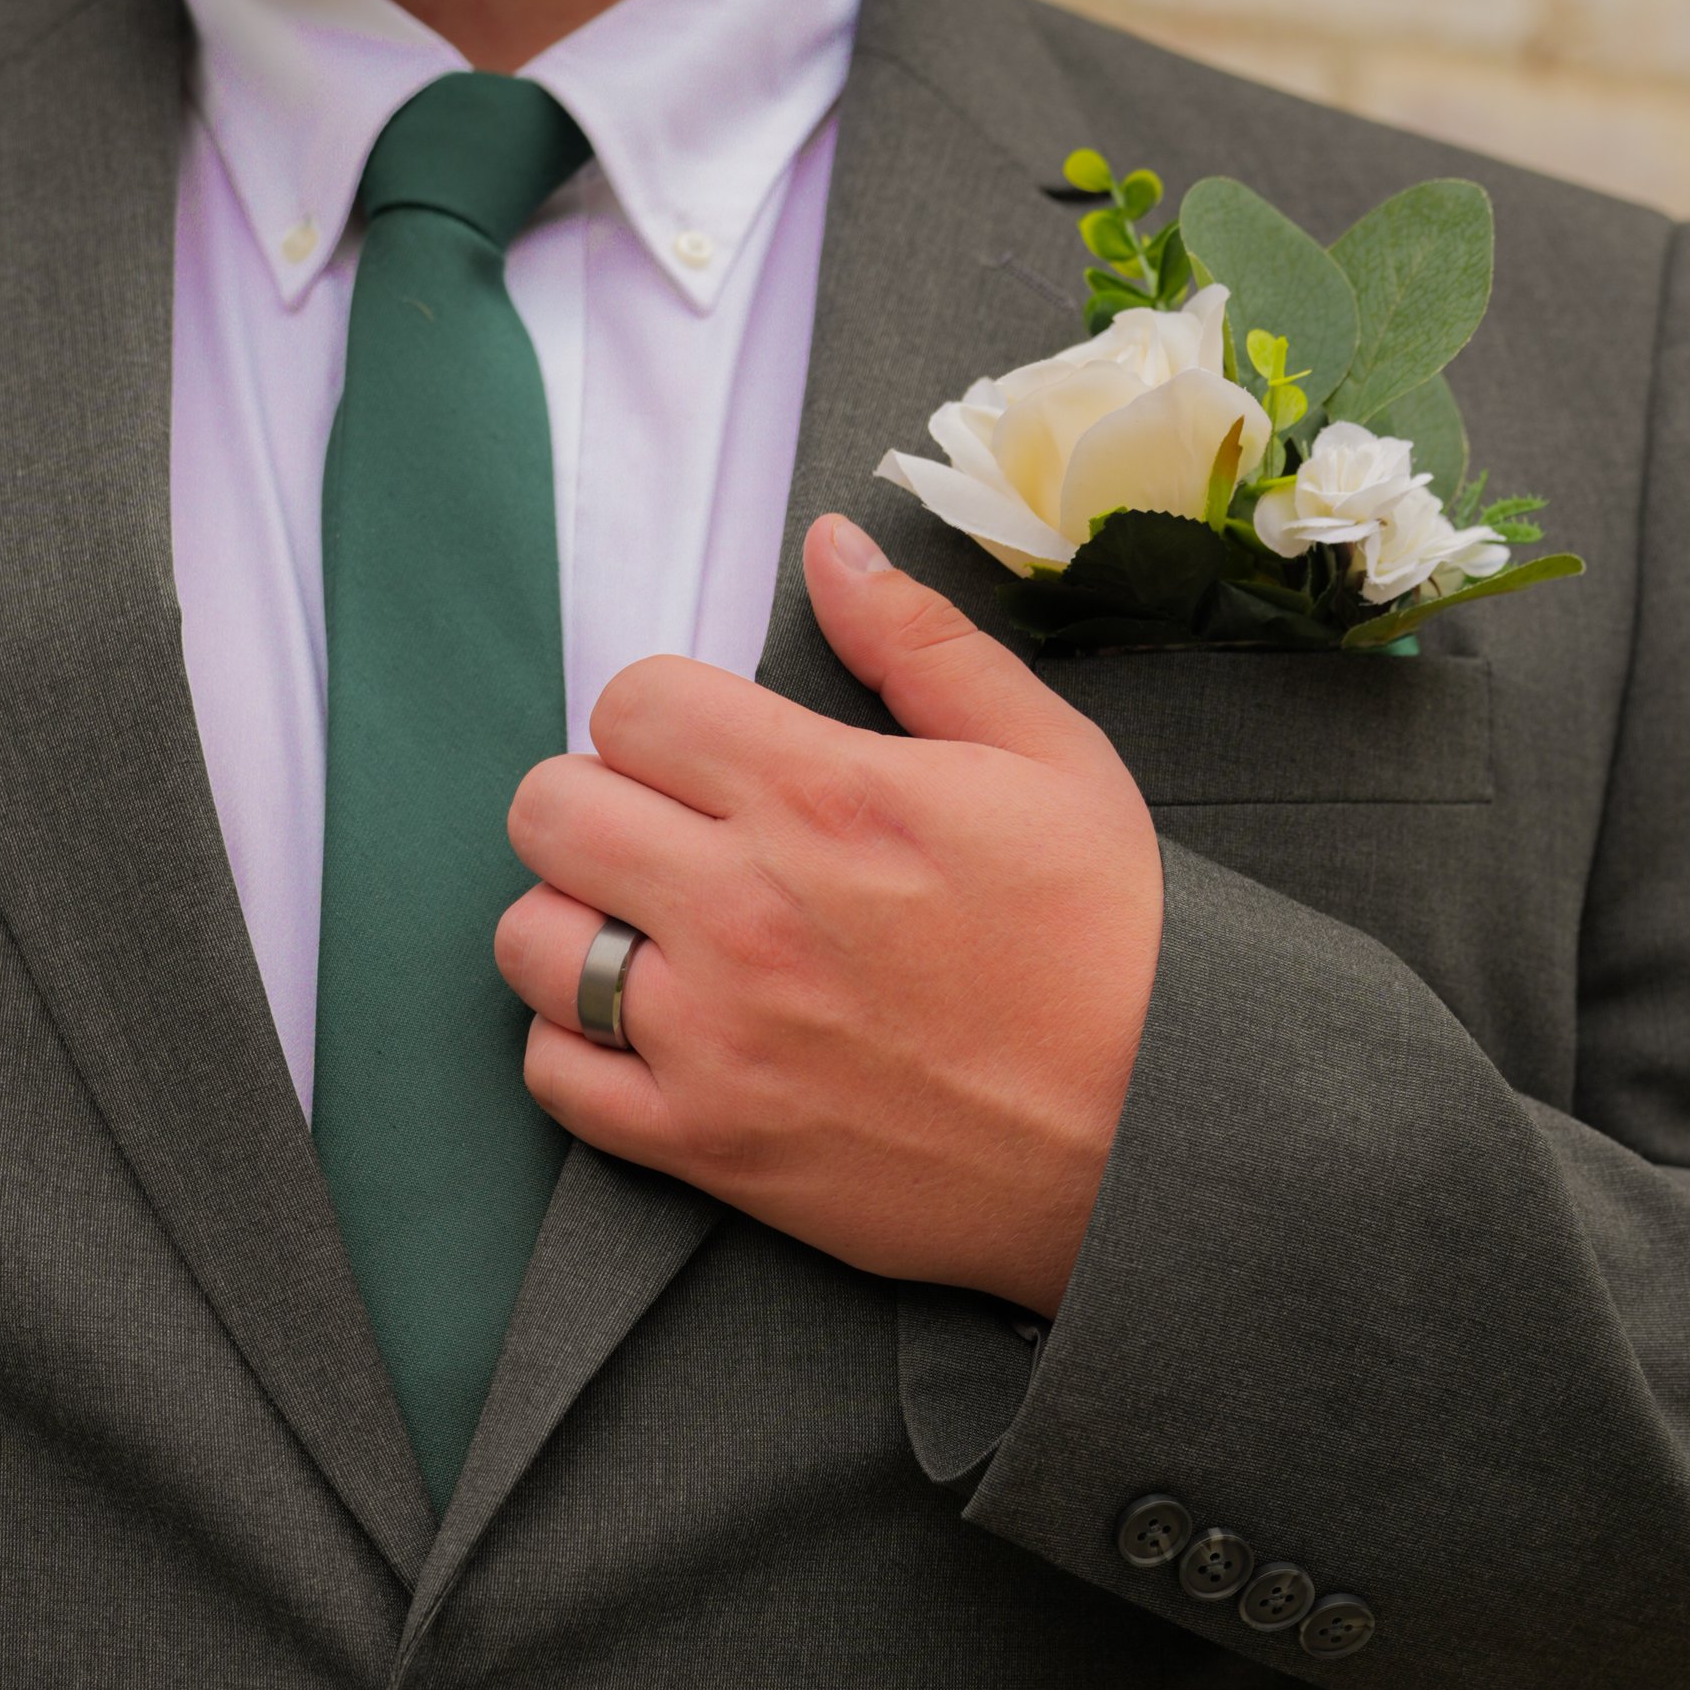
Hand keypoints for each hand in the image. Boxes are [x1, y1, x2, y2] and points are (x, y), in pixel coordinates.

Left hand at [494, 516, 1163, 1316]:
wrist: (1158, 1135)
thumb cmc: (1114, 944)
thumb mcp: (1051, 759)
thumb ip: (923, 644)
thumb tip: (828, 546)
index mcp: (824, 793)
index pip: (633, 704)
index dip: (666, 719)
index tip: (710, 758)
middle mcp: (747, 906)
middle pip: (551, 808)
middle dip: (600, 804)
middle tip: (666, 838)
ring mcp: (717, 1033)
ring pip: (530, 942)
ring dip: (576, 924)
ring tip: (649, 935)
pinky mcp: (711, 1143)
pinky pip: (555, 1077)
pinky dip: (578, 1049)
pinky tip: (645, 1031)